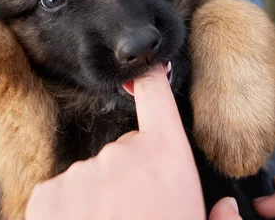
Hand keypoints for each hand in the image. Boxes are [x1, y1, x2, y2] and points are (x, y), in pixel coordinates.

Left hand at [25, 64, 208, 219]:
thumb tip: (226, 208)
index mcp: (167, 160)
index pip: (158, 99)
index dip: (153, 79)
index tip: (147, 69)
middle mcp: (123, 155)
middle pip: (128, 148)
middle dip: (133, 174)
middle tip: (140, 214)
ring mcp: (82, 172)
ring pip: (96, 173)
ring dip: (102, 195)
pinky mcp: (48, 193)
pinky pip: (66, 190)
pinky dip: (72, 209)